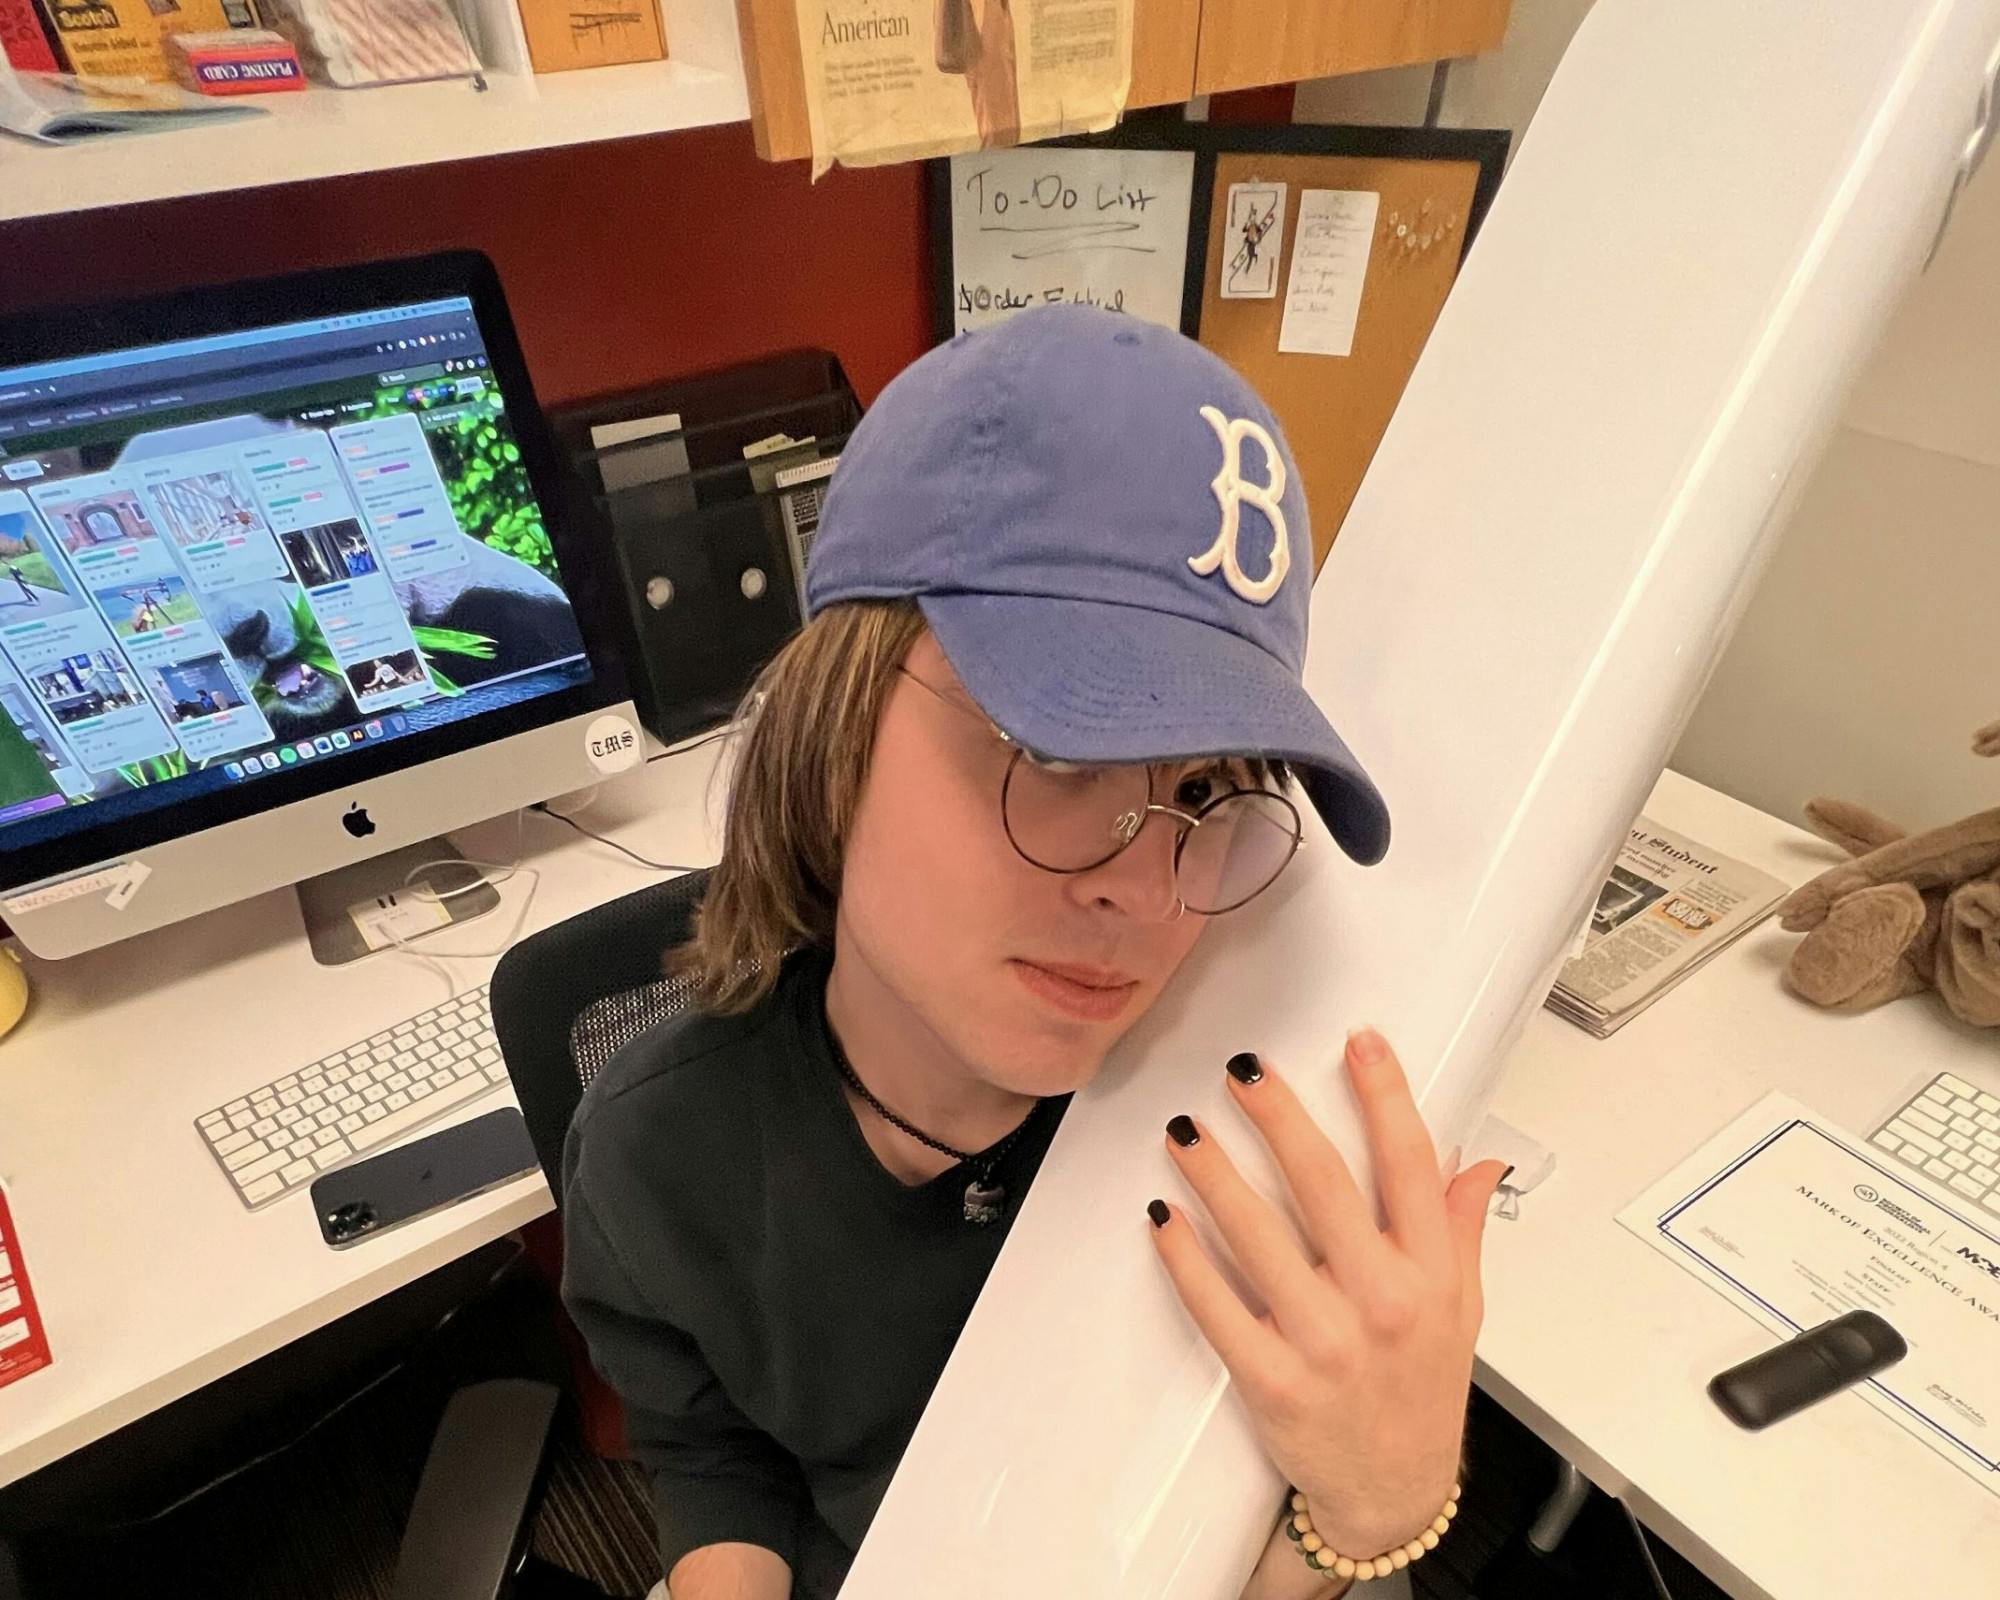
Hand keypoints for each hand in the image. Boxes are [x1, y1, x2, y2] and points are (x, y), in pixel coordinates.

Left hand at [1147, 1029, 1505, 1560]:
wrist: (1392, 1494)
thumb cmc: (1421, 1395)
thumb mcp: (1464, 1309)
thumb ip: (1463, 1228)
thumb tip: (1480, 1161)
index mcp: (1430, 1274)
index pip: (1412, 1165)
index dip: (1386, 1096)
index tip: (1359, 1042)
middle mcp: (1381, 1302)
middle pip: (1325, 1184)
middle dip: (1279, 1117)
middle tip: (1243, 1070)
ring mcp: (1325, 1342)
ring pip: (1259, 1236)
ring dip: (1215, 1175)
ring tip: (1185, 1130)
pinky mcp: (1272, 1381)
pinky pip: (1217, 1306)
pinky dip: (1184, 1259)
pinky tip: (1164, 1218)